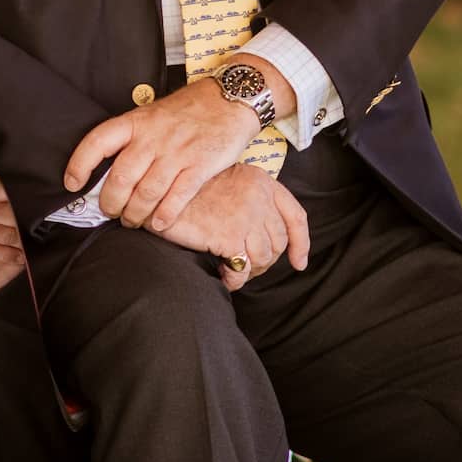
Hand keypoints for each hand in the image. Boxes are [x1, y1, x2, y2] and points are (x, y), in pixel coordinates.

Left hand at [62, 61, 294, 232]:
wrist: (230, 99)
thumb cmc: (189, 110)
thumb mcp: (153, 114)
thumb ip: (133, 137)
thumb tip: (107, 168)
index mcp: (136, 121)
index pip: (98, 142)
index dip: (80, 165)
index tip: (72, 184)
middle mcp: (153, 137)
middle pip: (121, 178)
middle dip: (111, 203)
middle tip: (111, 213)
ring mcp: (177, 152)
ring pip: (146, 193)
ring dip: (135, 214)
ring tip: (133, 221)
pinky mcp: (200, 166)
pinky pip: (176, 197)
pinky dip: (164, 215)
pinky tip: (159, 223)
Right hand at [157, 164, 310, 291]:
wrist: (161, 193)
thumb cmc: (189, 192)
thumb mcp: (228, 183)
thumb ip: (251, 200)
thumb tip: (266, 238)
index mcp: (262, 181)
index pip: (295, 216)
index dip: (300, 243)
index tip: (298, 262)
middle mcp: (259, 197)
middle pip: (279, 241)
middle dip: (267, 261)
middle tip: (248, 268)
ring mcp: (246, 216)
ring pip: (263, 257)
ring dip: (251, 271)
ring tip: (233, 271)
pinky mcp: (229, 235)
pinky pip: (242, 269)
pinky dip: (235, 280)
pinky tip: (224, 277)